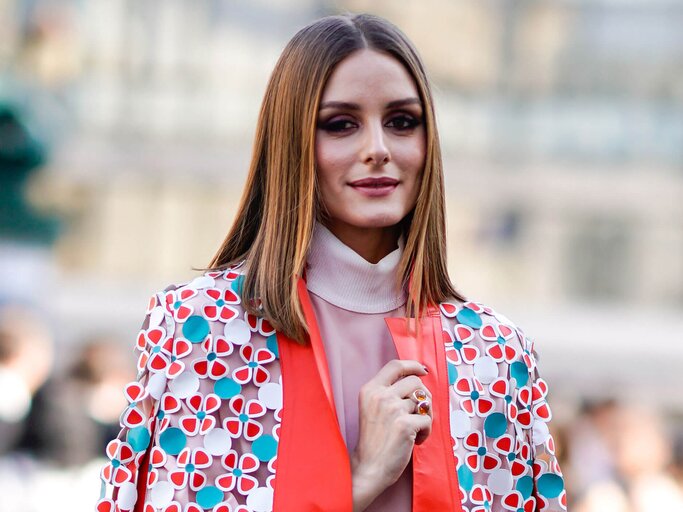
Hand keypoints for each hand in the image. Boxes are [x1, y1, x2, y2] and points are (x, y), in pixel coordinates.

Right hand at [350, 359, 431, 510]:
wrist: (368, 468)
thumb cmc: (373, 441)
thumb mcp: (372, 408)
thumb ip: (388, 393)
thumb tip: (418, 382)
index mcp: (370, 389)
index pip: (395, 365)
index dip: (413, 365)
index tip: (423, 370)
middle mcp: (380, 396)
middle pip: (415, 382)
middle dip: (423, 396)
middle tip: (419, 412)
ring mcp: (392, 409)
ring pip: (423, 402)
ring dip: (425, 416)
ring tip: (416, 430)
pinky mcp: (405, 425)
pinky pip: (428, 421)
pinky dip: (426, 432)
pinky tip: (416, 441)